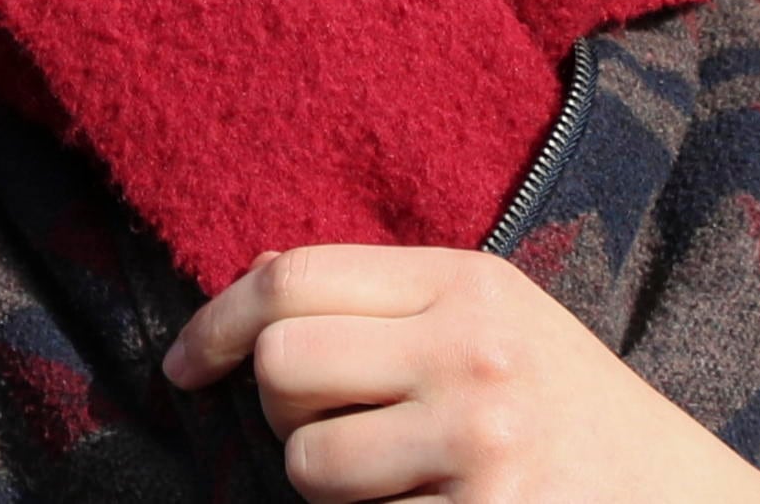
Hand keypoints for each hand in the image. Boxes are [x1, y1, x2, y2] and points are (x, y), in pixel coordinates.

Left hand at [165, 244, 759, 499]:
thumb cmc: (571, 415)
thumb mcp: (497, 322)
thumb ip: (388, 301)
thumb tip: (253, 289)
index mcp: (469, 283)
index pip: (290, 276)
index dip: (215, 325)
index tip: (187, 367)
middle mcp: (474, 352)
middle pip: (282, 366)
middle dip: (281, 413)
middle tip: (332, 432)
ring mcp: (482, 444)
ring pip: (308, 465)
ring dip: (328, 488)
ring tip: (395, 483)